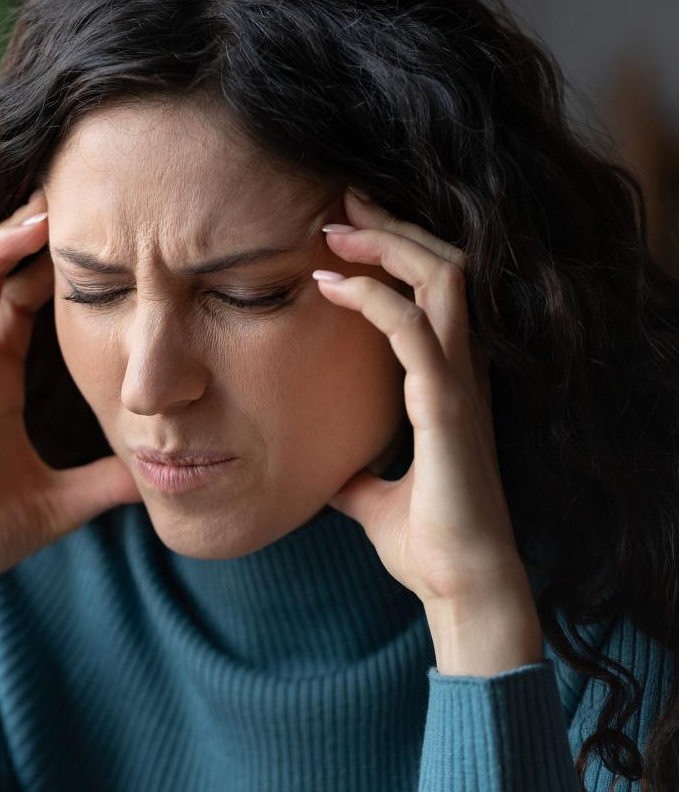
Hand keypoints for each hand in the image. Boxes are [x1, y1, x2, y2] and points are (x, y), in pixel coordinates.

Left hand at [312, 188, 529, 609]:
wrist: (460, 590)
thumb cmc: (427, 544)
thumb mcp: (372, 494)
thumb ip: (356, 471)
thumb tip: (327, 470)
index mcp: (449, 383)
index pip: (434, 292)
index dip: (395, 253)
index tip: (341, 232)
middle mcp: (463, 372)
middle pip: (444, 268)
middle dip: (392, 227)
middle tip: (339, 202)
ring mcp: (461, 386)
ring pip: (444, 281)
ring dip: (387, 246)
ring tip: (333, 228)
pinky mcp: (448, 409)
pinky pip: (417, 332)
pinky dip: (375, 299)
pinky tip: (330, 286)